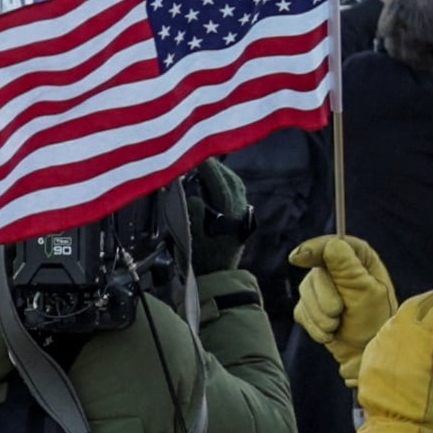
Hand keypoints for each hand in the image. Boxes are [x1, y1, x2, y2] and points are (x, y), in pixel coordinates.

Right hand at [185, 157, 255, 276]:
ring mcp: (242, 213)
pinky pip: (234, 192)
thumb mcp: (190, 238)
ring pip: (234, 185)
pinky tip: (212, 182)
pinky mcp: (240, 218)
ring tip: (203, 166)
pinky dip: (223, 182)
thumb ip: (192, 214)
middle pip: (230, 180)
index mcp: (229, 214)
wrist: (215, 280)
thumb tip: (194, 197)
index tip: (194, 153)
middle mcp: (239, 210)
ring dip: (220, 173)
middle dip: (214, 166)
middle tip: (197, 155)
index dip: (207, 167)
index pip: (219, 183)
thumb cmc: (200, 260)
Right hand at [291, 234, 397, 367]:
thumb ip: (347, 267)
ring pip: (305, 295)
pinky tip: (330, 333)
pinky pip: (302, 313)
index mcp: (357, 257)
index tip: (297, 258)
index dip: (313, 249)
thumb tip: (331, 244)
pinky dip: (315, 327)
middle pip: (315, 274)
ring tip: (338, 325)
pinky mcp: (310, 308)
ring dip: (320, 316)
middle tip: (339, 312)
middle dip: (324, 298)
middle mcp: (337, 268)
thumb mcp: (367, 291)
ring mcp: (321, 288)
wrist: (368, 353)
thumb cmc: (376, 320)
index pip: (332, 244)